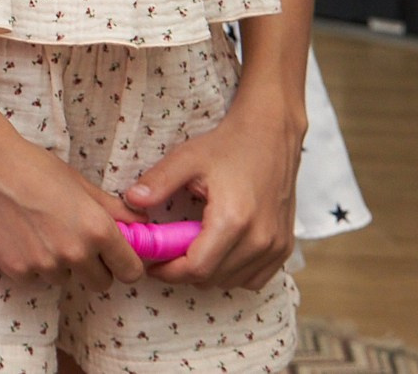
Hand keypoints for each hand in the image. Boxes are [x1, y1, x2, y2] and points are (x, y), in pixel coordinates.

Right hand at [0, 114, 145, 290]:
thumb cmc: (34, 167)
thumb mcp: (79, 183)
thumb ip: (113, 209)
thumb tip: (141, 223)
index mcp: (97, 230)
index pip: (131, 272)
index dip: (125, 265)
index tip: (116, 258)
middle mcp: (75, 252)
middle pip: (100, 283)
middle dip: (93, 267)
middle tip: (74, 243)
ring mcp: (45, 264)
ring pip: (65, 280)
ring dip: (59, 265)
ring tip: (40, 234)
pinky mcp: (17, 270)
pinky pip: (36, 280)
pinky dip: (32, 266)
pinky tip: (21, 239)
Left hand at [122, 91, 301, 289]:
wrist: (271, 135)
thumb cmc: (228, 146)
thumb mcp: (187, 158)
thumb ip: (158, 181)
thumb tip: (131, 201)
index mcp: (233, 219)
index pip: (197, 268)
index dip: (169, 272)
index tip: (152, 264)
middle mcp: (259, 239)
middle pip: (213, 278)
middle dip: (183, 272)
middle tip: (166, 254)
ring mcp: (276, 246)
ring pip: (233, 281)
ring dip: (208, 274)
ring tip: (190, 249)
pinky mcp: (285, 247)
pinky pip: (256, 278)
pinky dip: (233, 273)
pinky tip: (218, 251)